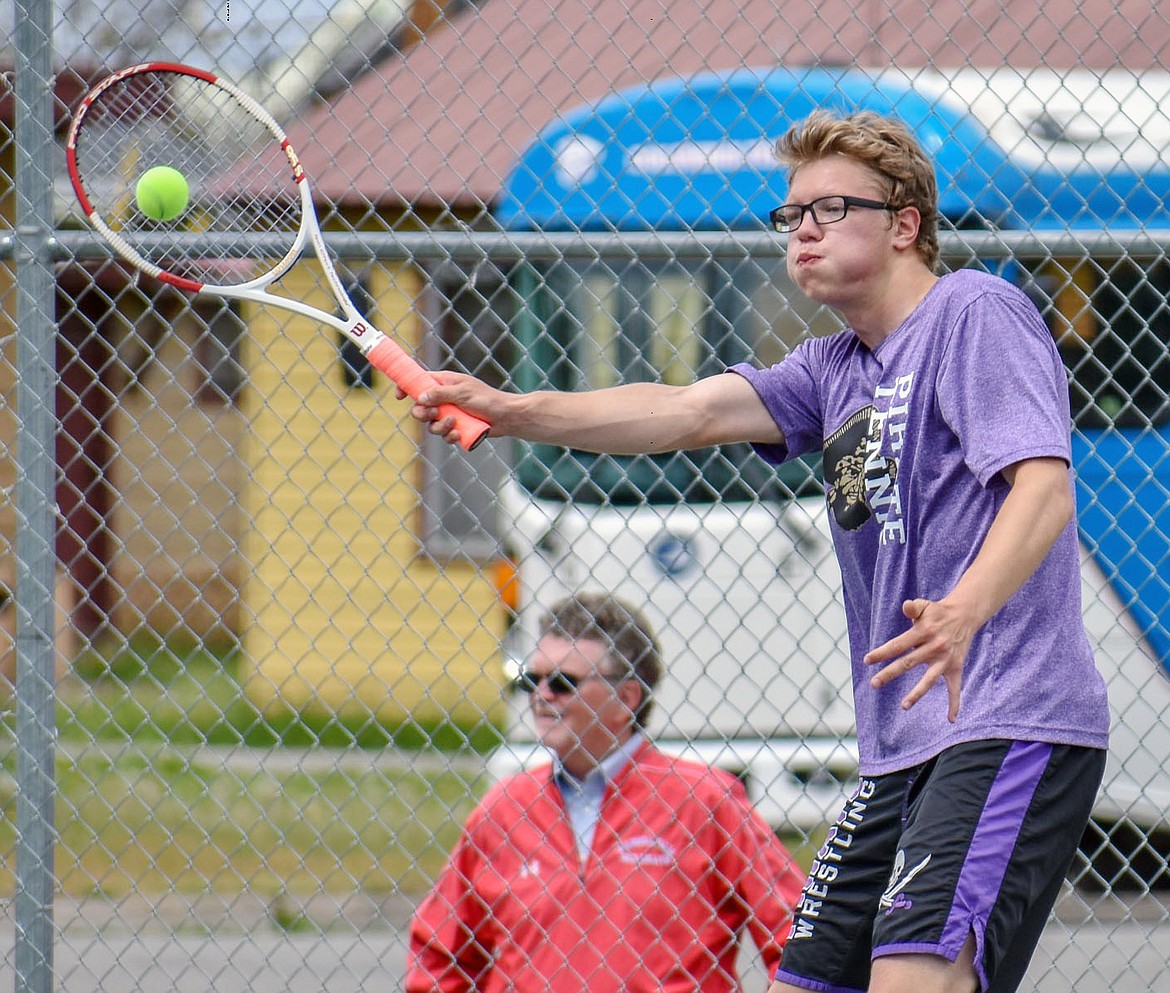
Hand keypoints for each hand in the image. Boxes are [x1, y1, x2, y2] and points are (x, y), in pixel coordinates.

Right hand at [401, 371, 503, 446]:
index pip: (419, 381)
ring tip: (454, 424)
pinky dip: (449, 436)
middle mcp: (444, 398)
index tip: (399, 396)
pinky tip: (458, 434)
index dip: (406, 387)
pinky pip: (443, 435)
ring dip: (439, 427)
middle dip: (423, 414)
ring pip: (431, 425)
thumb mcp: (462, 393)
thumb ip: (440, 394)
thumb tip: (420, 397)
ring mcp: (449, 414)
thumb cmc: (487, 400)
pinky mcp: (456, 428)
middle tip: (434, 414)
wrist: (506, 417)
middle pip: (420, 407)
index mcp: (444, 383)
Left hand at [863, 597, 974, 721]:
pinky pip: (955, 688)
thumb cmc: (937, 612)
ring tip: (904, 706)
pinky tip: (951, 719)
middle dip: (890, 673)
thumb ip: (913, 608)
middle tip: (874, 683)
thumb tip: (905, 606)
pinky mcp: (956, 667)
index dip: (882, 652)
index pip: (898, 645)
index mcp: (923, 632)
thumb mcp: (925, 606)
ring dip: (917, 694)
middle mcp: (934, 647)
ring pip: (929, 680)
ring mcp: (945, 660)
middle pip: (908, 662)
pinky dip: (955, 703)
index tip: (867, 660)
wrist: (965, 615)